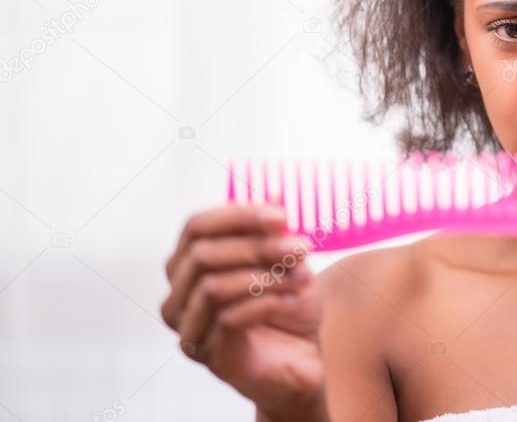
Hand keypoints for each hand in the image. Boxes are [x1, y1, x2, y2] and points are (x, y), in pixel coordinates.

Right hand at [161, 204, 326, 419]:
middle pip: (202, 254)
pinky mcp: (208, 353)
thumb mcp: (285, 258)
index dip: (237, 215)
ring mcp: (188, 327)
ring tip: (302, 276)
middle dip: (256, 246)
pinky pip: (229, 318)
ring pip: (213, 286)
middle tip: (300, 247)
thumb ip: (273, 229)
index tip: (281, 215)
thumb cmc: (286, 304)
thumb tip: (275, 194)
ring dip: (265, 275)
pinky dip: (268, 302)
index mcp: (188, 263)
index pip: (196, 226)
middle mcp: (178, 294)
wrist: (302, 358)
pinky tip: (293, 299)